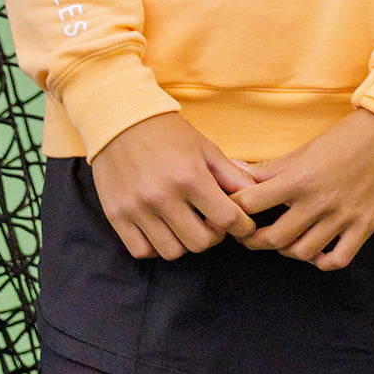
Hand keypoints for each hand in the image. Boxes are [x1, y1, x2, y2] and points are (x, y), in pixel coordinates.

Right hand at [87, 112, 256, 258]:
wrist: (120, 122)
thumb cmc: (170, 135)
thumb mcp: (207, 149)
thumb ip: (234, 176)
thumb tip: (258, 197)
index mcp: (190, 177)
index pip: (228, 219)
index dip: (243, 227)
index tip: (244, 225)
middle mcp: (162, 196)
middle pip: (200, 243)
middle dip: (214, 236)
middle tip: (213, 222)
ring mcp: (136, 208)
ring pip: (172, 251)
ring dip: (185, 243)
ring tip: (187, 225)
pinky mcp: (115, 215)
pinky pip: (141, 251)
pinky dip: (156, 247)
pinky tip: (163, 230)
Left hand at [233, 109, 373, 270]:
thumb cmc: (344, 138)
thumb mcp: (303, 151)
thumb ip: (267, 168)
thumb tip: (232, 170)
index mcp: (299, 179)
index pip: (248, 205)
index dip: (233, 211)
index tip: (232, 213)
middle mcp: (319, 201)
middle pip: (272, 238)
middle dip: (253, 240)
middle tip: (251, 235)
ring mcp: (344, 216)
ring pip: (302, 252)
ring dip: (286, 250)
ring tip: (285, 240)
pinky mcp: (366, 225)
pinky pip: (338, 259)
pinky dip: (322, 261)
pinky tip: (317, 251)